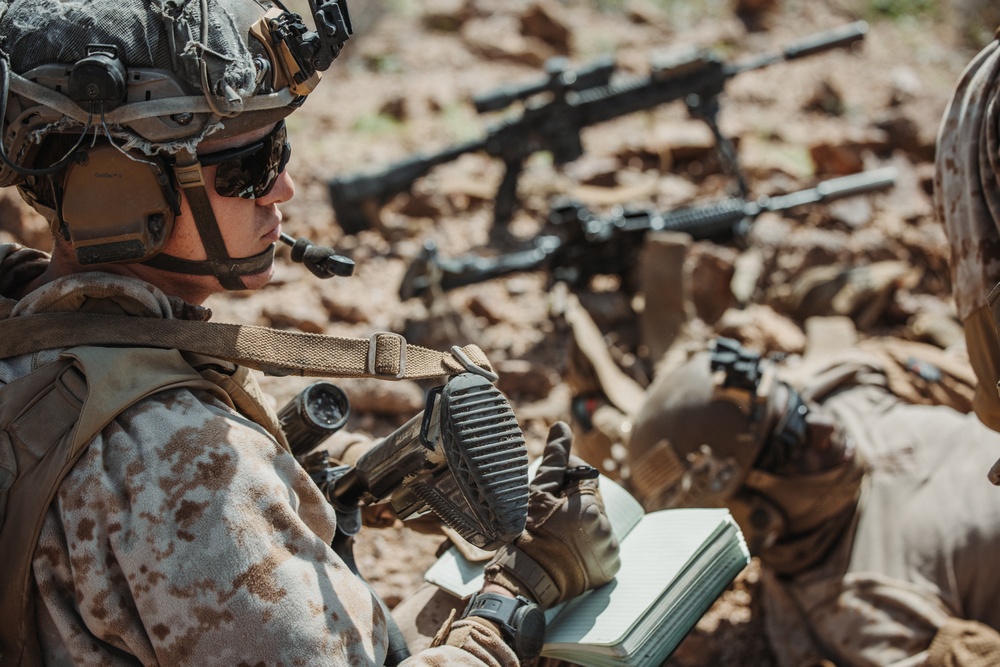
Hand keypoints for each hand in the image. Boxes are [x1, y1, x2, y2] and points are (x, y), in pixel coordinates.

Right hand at [483, 421, 620, 608]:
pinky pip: (604, 545)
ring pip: (598, 522)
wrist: (524, 580)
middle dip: (576, 503)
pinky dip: (591, 544)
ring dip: (584, 524)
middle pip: (593, 500)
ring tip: (559, 536)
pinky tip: (571, 548)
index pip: (586, 476)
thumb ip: (555, 459)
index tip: (551, 494)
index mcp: (589, 506)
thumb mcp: (537, 492)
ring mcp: (609, 549)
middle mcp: (605, 528)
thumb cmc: (526, 532)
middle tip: (552, 519)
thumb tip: (562, 426)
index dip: (566, 482)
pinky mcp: (611, 566)